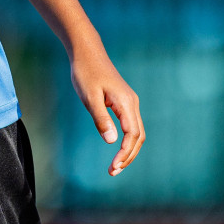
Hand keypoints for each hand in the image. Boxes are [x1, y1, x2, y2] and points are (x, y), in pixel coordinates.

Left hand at [70, 40, 143, 175]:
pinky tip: (117, 148)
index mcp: (126, 102)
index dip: (125, 153)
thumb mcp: (89, 96)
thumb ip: (100, 118)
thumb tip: (111, 141)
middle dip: (128, 156)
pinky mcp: (123, 101)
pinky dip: (126, 140)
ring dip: (128, 150)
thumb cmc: (85, 72)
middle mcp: (132, 103)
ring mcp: (130, 102)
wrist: (87, 52)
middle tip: (112, 172)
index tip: (113, 166)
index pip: (132, 134)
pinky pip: (130, 125)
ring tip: (115, 166)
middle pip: (138, 137)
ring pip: (136, 132)